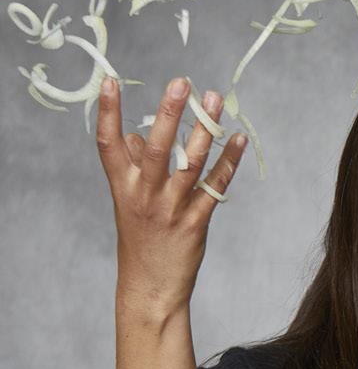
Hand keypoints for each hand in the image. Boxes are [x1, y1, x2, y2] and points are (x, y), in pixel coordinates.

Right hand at [96, 75, 245, 314]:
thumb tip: (136, 134)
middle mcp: (145, 196)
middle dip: (169, 113)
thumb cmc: (140, 240)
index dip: (107, 112)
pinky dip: (228, 162)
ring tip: (215, 98)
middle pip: (156, 149)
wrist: (150, 288)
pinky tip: (238, 139)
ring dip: (205, 130)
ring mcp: (171, 210)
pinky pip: (215, 187)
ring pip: (190, 164)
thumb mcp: (127, 203)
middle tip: (181, 82)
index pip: (107, 144)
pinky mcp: (195, 223)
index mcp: (122, 187)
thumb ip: (131, 167)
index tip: (108, 79)